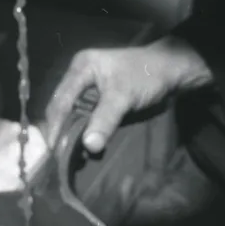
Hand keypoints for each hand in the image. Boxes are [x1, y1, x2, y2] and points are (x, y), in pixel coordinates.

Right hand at [43, 36, 213, 153]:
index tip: (52, 150)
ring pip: (72, 114)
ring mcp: (89, 88)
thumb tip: (88, 146)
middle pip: (62, 107)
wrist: (172, 71)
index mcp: (81, 68)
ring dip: (71, 134)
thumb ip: (105, 119)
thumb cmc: (146, 76)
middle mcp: (80, 76)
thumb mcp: (124, 96)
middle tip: (56, 157)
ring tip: (66, 157)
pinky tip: (82, 147)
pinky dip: (83, 132)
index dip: (55, 126)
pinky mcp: (99, 100)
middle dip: (60, 131)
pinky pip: (85, 117)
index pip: (61, 100)